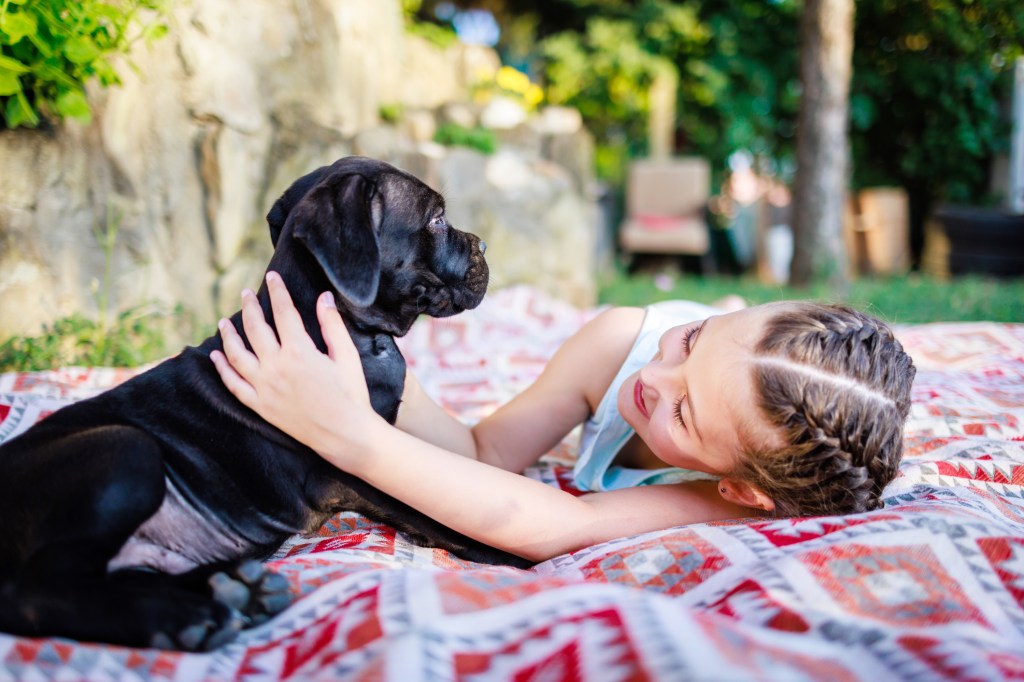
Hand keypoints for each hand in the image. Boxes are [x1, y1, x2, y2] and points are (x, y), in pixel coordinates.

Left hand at [210, 271, 381, 460]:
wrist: (344, 434)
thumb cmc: (351, 394)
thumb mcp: (347, 356)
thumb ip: (332, 325)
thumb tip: (323, 297)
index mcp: (300, 352)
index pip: (283, 312)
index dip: (277, 292)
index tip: (272, 277)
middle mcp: (276, 367)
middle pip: (255, 328)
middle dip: (249, 307)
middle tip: (245, 294)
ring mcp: (265, 388)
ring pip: (237, 355)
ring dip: (228, 335)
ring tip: (224, 322)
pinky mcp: (260, 406)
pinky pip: (234, 385)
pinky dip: (222, 369)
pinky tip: (216, 357)